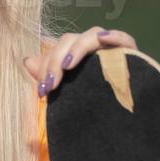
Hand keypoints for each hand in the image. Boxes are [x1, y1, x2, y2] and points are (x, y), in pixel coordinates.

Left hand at [24, 26, 138, 96]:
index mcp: (78, 55)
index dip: (47, 65)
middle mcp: (94, 49)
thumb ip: (48, 75)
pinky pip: (124, 38)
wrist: (121, 124)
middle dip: (55, 62)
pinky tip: (104, 39)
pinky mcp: (132, 53)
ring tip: (67, 67)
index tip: (42, 90)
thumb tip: (27, 60)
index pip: (58, 48)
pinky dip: (114, 36)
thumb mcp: (67, 93)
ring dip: (76, 49)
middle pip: (69, 41)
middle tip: (50, 86)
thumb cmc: (93, 107)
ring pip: (91, 35)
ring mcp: (113, 48)